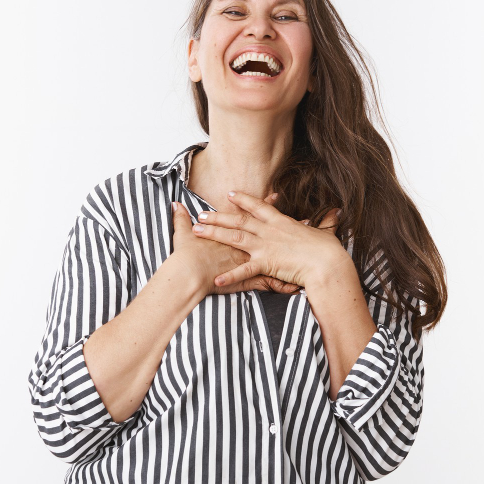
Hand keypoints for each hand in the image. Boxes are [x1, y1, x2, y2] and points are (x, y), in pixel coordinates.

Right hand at [171, 196, 300, 296]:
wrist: (188, 273)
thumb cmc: (186, 255)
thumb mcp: (182, 233)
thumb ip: (180, 220)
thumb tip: (174, 205)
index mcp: (234, 232)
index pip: (252, 214)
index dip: (265, 204)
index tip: (276, 195)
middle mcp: (246, 243)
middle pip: (272, 232)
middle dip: (289, 226)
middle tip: (305, 219)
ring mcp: (250, 260)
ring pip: (277, 257)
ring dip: (293, 255)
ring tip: (310, 253)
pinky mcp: (249, 277)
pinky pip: (270, 282)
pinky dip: (282, 285)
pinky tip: (295, 288)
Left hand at [191, 190, 346, 289]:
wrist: (328, 264)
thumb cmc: (328, 251)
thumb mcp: (326, 232)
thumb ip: (327, 223)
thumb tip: (337, 212)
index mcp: (281, 222)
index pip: (258, 207)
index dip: (243, 200)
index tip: (230, 194)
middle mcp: (269, 231)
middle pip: (238, 220)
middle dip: (218, 216)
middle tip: (201, 214)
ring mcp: (265, 246)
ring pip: (234, 237)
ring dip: (213, 233)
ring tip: (196, 230)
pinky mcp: (266, 263)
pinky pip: (243, 270)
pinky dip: (229, 275)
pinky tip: (215, 278)